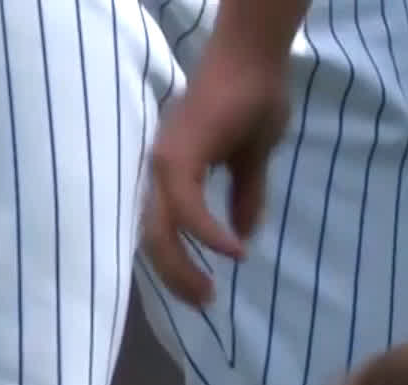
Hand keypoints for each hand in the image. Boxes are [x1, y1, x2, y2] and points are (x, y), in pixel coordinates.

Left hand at [143, 40, 291, 305]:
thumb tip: (245, 235)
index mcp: (172, 173)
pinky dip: (208, 235)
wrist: (256, 60)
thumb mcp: (252, 161)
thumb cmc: (253, 99)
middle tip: (204, 302)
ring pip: (158, 231)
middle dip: (176, 278)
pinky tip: (233, 252)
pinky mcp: (179, 156)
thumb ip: (245, 197)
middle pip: (152, 239)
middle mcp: (159, 170)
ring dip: (183, 268)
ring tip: (209, 292)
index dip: (177, 264)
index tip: (202, 290)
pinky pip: (188, 210)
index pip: (161, 230)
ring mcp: (165, 162)